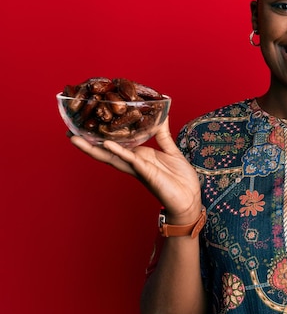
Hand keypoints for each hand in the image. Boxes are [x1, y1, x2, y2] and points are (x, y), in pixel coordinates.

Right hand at [70, 118, 200, 220]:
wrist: (189, 198)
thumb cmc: (180, 178)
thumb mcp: (171, 150)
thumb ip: (163, 134)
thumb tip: (161, 115)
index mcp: (139, 155)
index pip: (117, 145)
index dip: (102, 136)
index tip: (86, 126)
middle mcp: (134, 162)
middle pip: (106, 152)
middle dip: (88, 144)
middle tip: (69, 134)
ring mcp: (138, 168)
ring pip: (112, 157)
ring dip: (95, 149)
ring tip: (77, 139)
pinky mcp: (146, 173)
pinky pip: (131, 160)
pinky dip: (120, 152)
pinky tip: (108, 144)